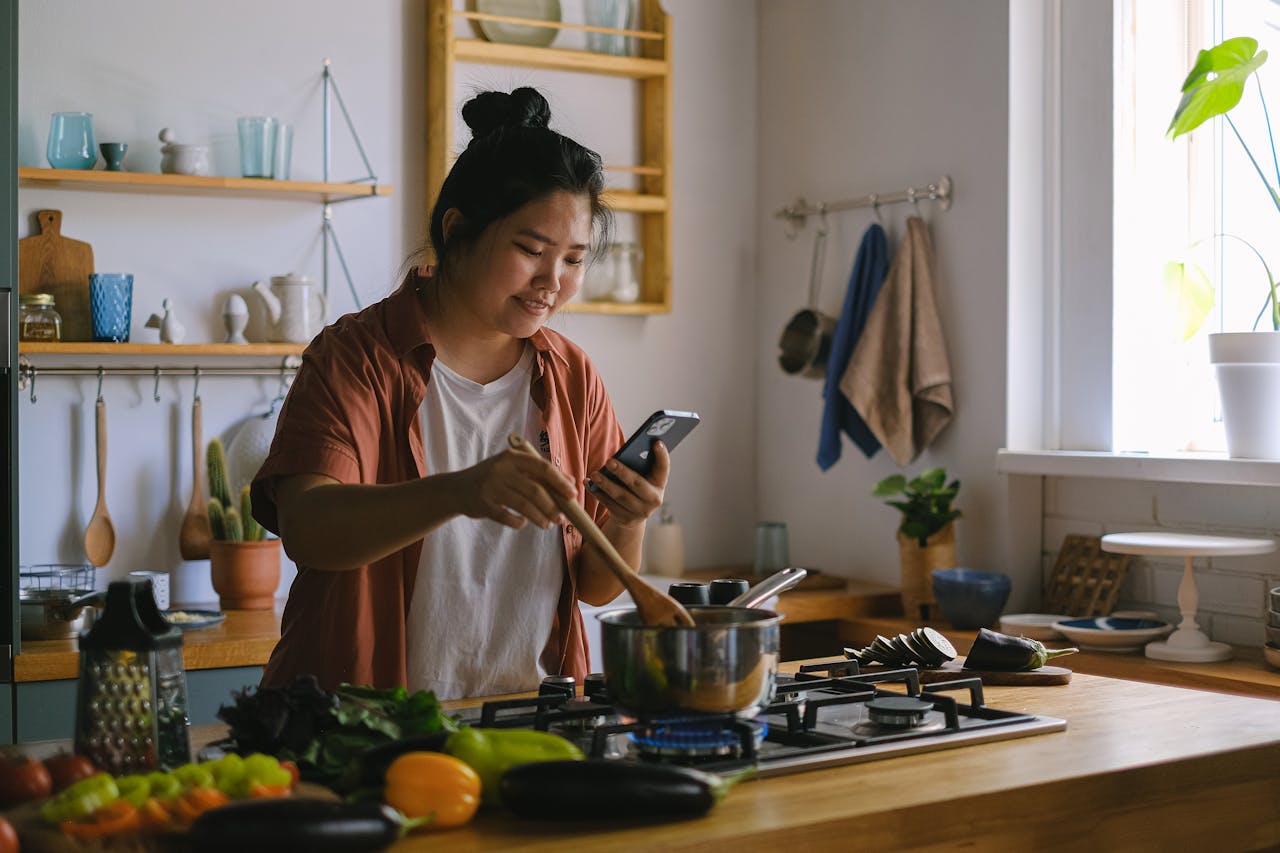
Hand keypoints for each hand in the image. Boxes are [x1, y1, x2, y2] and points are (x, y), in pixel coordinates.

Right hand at [453, 448, 575, 529]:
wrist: (456, 489)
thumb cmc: (492, 479)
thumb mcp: (513, 469)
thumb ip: (539, 474)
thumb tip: (570, 482)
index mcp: (512, 457)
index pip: (543, 467)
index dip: (560, 482)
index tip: (572, 494)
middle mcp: (501, 469)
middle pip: (535, 490)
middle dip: (552, 506)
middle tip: (561, 518)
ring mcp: (491, 487)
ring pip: (523, 505)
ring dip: (540, 517)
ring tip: (547, 524)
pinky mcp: (483, 504)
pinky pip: (507, 517)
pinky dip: (518, 522)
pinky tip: (523, 522)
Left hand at [586, 440, 668, 527]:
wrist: (633, 515)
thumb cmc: (637, 486)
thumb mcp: (643, 478)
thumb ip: (639, 465)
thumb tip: (623, 452)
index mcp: (660, 484)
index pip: (664, 469)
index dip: (662, 456)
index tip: (657, 442)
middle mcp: (653, 499)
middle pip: (637, 484)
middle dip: (623, 472)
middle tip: (609, 461)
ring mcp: (639, 511)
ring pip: (620, 496)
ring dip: (606, 484)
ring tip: (594, 474)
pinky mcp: (625, 518)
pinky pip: (608, 504)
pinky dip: (597, 493)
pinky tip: (588, 483)